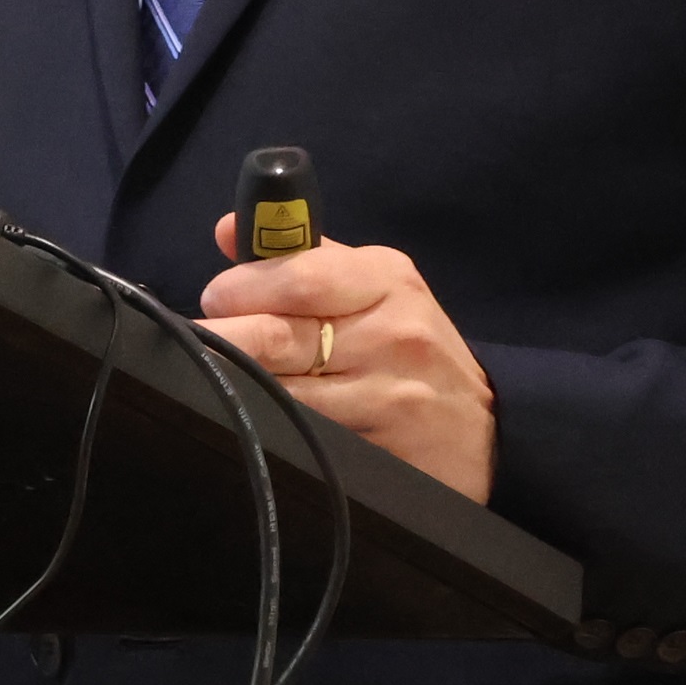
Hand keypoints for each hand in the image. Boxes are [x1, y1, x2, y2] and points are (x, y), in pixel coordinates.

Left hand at [202, 214, 497, 502]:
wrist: (487, 435)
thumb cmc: (414, 350)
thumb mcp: (376, 288)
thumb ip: (303, 258)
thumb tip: (227, 229)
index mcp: (386, 281)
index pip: (296, 276)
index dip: (239, 288)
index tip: (216, 298)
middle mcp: (390, 336)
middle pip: (275, 338)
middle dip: (221, 340)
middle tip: (198, 344)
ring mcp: (386, 400)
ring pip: (278, 394)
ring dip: (233, 387)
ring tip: (216, 380)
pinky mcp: (378, 455)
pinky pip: (300, 438)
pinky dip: (266, 428)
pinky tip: (253, 422)